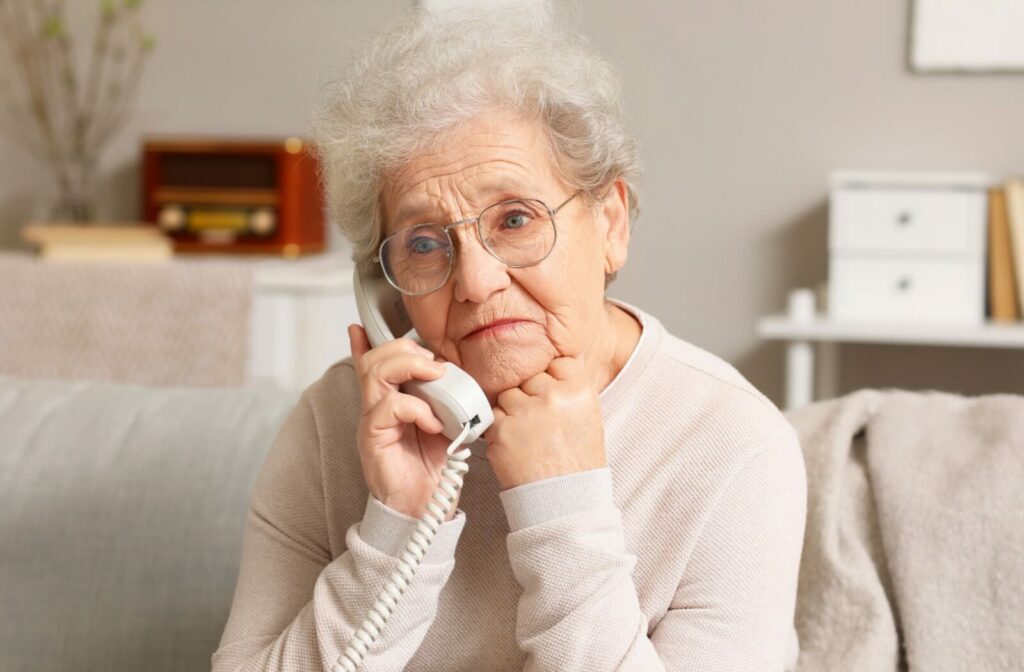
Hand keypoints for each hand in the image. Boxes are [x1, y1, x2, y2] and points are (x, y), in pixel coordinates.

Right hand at [349, 324, 459, 519]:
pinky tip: (434, 423)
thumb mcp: (444, 423)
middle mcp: (376, 408)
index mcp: (391, 401)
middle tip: (434, 362)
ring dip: (408, 367)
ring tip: (435, 377)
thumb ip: (442, 399)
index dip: (365, 343)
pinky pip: (388, 408)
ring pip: (375, 374)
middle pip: (374, 360)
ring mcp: (372, 422)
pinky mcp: (372, 439)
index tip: (362, 327)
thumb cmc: (433, 470)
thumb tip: (450, 374)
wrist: (424, 511)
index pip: (371, 364)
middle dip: (404, 349)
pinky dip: (417, 409)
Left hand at [485, 356, 606, 489]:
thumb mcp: (588, 417)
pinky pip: (492, 417)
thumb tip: (548, 370)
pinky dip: (499, 430)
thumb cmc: (576, 463)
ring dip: (511, 412)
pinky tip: (516, 447)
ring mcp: (525, 412)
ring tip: (528, 437)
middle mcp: (553, 396)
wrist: (565, 501)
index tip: (550, 396)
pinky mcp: (502, 430)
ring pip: (507, 395)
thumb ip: (569, 390)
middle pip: (528, 378)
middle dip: (529, 397)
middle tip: (539, 424)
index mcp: (579, 390)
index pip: (556, 362)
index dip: (550, 378)